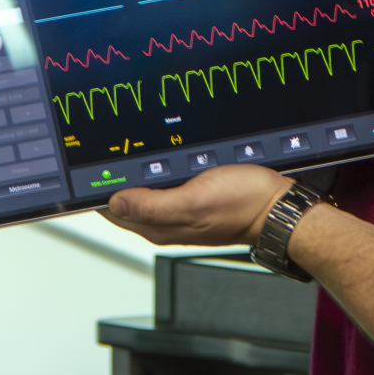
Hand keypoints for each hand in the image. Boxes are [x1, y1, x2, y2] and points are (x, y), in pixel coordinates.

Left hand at [104, 164, 291, 248]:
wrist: (277, 206)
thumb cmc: (243, 205)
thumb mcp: (193, 201)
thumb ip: (152, 205)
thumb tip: (115, 201)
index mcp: (158, 226)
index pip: (112, 209)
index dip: (100, 188)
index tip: (96, 166)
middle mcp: (166, 220)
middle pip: (126, 199)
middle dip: (116, 178)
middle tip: (115, 149)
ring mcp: (180, 209)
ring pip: (145, 189)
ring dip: (138, 172)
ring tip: (133, 149)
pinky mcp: (194, 197)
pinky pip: (166, 183)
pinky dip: (159, 170)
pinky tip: (164, 157)